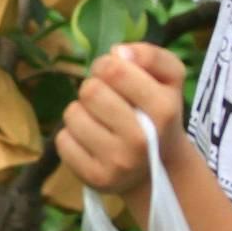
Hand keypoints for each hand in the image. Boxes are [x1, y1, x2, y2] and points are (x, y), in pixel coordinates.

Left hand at [55, 43, 192, 197]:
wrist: (157, 169)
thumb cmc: (157, 115)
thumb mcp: (169, 79)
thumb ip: (151, 55)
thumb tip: (119, 51)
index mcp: (162, 110)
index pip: (114, 69)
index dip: (106, 64)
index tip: (113, 75)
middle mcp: (140, 140)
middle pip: (90, 91)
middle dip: (93, 88)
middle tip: (105, 99)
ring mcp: (117, 163)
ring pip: (72, 114)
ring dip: (80, 111)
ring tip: (99, 120)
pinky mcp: (94, 178)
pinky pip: (62, 141)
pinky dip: (71, 136)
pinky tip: (90, 141)